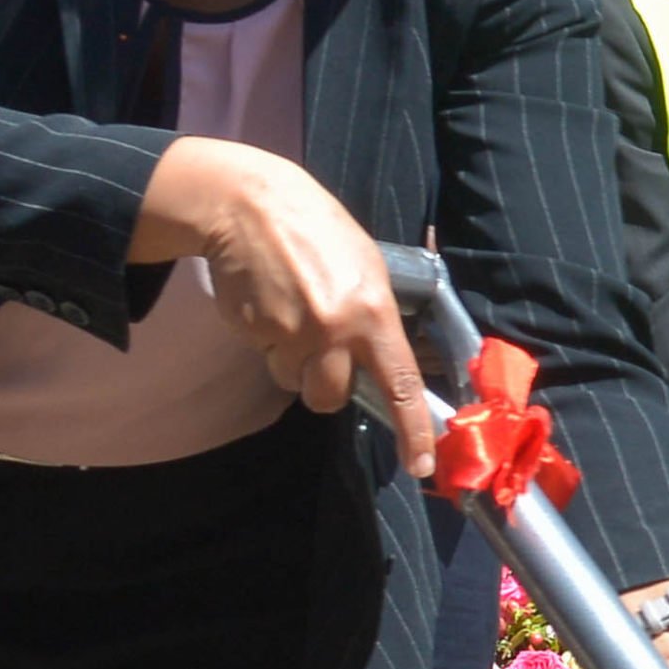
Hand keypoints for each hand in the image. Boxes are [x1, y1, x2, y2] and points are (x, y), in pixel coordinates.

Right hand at [136, 137, 433, 480]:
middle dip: (327, 384)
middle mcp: (333, 332)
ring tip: (293, 313)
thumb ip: (378, 318)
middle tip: (322, 347)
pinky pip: (266, 356)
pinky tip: (271, 302)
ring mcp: (289, 334)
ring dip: (294, 361)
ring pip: (294, 380)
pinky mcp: (253, 332)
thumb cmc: (317, 230)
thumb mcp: (368, 266)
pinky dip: (268, 339)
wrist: (247, 205)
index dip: (412, 430)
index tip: (420, 463)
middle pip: (331, 398)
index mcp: (373, 315)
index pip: (399, 385)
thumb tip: (386, 363)